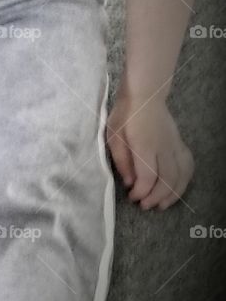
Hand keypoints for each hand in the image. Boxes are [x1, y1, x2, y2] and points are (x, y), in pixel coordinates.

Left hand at [105, 92, 194, 210]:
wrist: (145, 95)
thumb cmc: (125, 114)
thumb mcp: (114, 136)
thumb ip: (121, 161)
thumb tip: (130, 182)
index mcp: (144, 145)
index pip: (148, 177)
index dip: (142, 192)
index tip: (132, 196)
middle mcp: (163, 147)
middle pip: (167, 180)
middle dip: (157, 197)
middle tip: (145, 205)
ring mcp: (174, 145)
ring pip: (182, 175)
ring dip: (174, 193)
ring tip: (163, 204)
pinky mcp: (180, 143)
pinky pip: (188, 165)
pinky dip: (185, 180)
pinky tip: (177, 187)